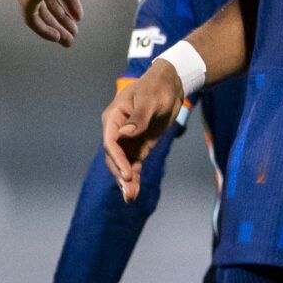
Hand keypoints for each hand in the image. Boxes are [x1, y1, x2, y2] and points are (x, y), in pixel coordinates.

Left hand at [17, 0, 108, 45]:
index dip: (71, 5)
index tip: (80, 18)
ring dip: (55, 29)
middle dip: (62, 21)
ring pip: (41, 16)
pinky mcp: (26, 0)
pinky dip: (43, 30)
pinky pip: (32, 20)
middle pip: (49, 6)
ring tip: (68, 41)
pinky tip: (56, 37)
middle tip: (72, 36)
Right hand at [102, 62, 185, 198]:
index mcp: (114, 118)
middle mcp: (117, 130)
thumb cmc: (158, 87)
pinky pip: (134, 163)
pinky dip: (135, 177)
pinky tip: (135, 192)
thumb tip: (126, 133)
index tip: (126, 174)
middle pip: (114, 157)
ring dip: (126, 180)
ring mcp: (128, 139)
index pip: (111, 143)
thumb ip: (139, 118)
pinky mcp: (140, 144)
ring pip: (123, 163)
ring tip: (130, 198)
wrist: (171, 84)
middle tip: (128, 192)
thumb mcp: (151, 100)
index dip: (117, 159)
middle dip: (120, 175)